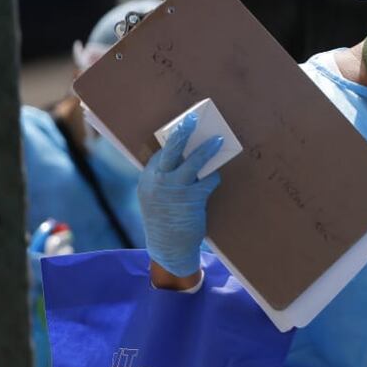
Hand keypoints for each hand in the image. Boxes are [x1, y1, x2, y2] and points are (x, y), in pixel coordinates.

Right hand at [138, 113, 223, 276]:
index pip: (161, 154)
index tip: (183, 126)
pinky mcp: (191, 199)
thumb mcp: (155, 197)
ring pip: (193, 162)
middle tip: (192, 119)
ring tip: (218, 141)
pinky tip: (214, 177)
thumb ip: (164, 178)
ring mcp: (174, 190)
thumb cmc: (164, 219)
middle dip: (182, 133)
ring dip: (207, 150)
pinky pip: (207, 180)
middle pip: (171, 150)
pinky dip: (213, 177)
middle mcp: (158, 182)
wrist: (168, 248)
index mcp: (147, 179)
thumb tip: (187, 156)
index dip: (173, 140)